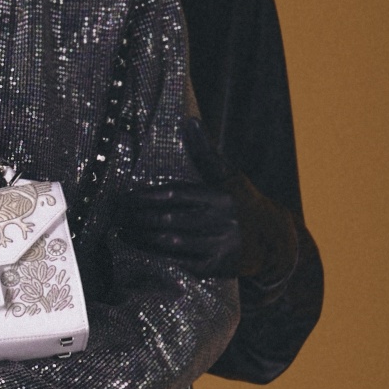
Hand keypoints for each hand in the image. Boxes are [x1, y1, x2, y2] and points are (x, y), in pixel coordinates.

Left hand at [116, 117, 297, 283]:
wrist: (272, 240)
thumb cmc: (242, 203)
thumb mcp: (227, 176)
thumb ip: (204, 152)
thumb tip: (189, 120)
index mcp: (219, 197)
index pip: (175, 195)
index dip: (146, 197)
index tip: (124, 197)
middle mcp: (219, 222)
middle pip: (168, 219)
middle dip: (138, 217)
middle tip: (116, 215)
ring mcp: (216, 246)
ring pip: (170, 242)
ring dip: (142, 238)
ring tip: (122, 230)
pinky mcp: (213, 267)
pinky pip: (178, 262)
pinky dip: (156, 255)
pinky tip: (140, 248)